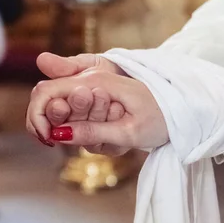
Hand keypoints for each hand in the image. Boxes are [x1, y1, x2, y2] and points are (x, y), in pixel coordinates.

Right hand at [26, 70, 168, 151]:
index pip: (45, 93)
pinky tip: (117, 138)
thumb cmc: (163, 118)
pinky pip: (83, 122)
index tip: (49, 140)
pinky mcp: (101, 102)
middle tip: (99, 137)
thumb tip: (58, 134)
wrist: (185, 111)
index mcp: (94, 82)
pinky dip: (94, 135)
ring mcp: (95, 91)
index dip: (38, 117)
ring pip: (69, 116)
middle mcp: (90, 82)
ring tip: (118, 134)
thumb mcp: (129, 130)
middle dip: (64, 126)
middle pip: (52, 102)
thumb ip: (91, 130)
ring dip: (85, 134)